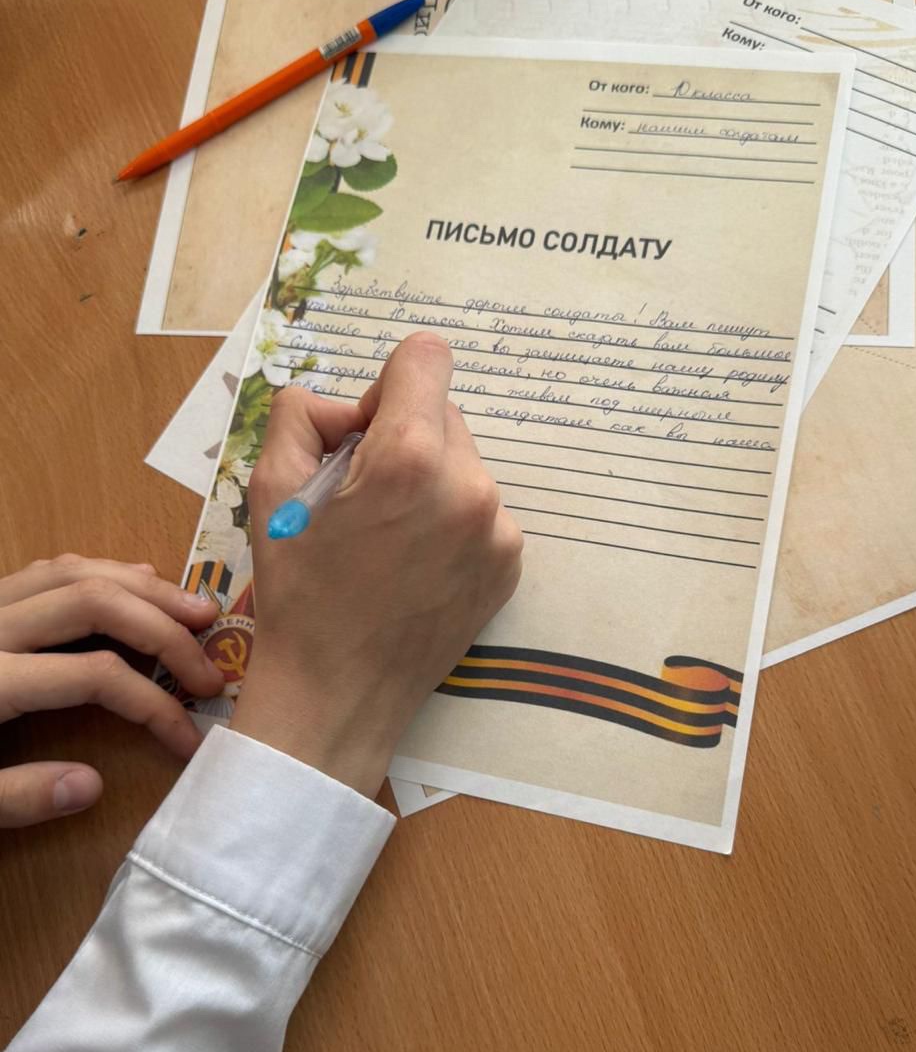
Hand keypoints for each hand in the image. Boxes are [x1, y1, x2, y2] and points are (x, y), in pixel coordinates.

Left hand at [0, 556, 223, 827]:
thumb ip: (11, 797)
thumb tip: (93, 784)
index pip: (96, 677)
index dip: (155, 706)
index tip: (190, 741)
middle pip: (96, 603)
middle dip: (165, 630)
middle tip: (212, 666)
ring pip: (76, 571)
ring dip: (143, 588)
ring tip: (197, 610)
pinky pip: (48, 569)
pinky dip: (101, 572)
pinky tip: (133, 582)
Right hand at [232, 332, 522, 797]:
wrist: (338, 695)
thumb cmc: (298, 594)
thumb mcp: (269, 489)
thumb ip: (302, 415)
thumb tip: (346, 407)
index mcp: (409, 458)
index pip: (426, 356)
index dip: (385, 384)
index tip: (362, 433)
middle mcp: (469, 485)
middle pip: (444, 412)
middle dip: (402, 435)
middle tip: (361, 496)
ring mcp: (498, 529)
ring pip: (463, 462)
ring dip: (428, 478)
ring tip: (386, 538)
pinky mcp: (510, 564)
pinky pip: (481, 509)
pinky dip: (450, 519)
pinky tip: (413, 564)